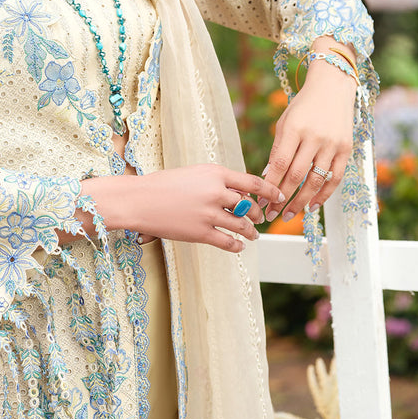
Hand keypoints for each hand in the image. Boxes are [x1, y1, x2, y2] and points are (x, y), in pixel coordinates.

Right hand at [80, 164, 285, 252]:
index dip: (270, 191)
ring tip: (253, 236)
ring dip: (250, 232)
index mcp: (215, 173)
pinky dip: (237, 245)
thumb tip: (239, 192)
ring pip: (241, 225)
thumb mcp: (194, 174)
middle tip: (259, 219)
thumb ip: (217, 181)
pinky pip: (228, 242)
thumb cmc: (163, 184)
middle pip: (249, 206)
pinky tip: (239, 246)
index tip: (278, 196)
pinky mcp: (201, 232)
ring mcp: (209, 213)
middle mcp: (216, 192)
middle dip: (257, 214)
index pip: (252, 182)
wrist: (139, 199)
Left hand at [261, 57, 356, 221]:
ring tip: (289, 214)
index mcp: (295, 129)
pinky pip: (335, 178)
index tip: (260, 201)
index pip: (281, 164)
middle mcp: (315, 137)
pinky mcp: (346, 149)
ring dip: (301, 201)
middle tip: (271, 214)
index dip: (270, 186)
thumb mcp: (285, 123)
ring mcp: (333, 144)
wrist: (332, 87)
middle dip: (282, 199)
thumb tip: (268, 178)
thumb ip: (278, 150)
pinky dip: (324, 195)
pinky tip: (312, 206)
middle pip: (297, 176)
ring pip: (316, 181)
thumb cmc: (303, 107)